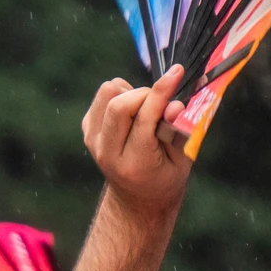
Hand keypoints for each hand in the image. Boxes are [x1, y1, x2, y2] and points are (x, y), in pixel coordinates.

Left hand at [81, 66, 191, 218]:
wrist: (136, 197)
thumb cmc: (165, 176)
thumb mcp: (181, 159)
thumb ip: (179, 130)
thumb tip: (174, 104)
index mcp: (134, 165)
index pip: (143, 119)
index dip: (161, 93)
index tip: (177, 72)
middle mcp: (107, 153)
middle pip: (118, 104)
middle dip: (145, 93)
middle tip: (161, 103)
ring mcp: (93, 140)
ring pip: (108, 93)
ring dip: (132, 93)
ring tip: (146, 110)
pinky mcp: (88, 128)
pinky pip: (104, 94)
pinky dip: (122, 94)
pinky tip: (133, 112)